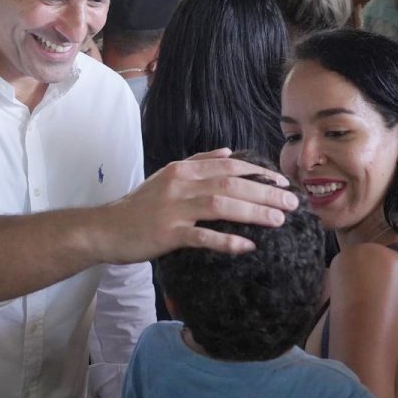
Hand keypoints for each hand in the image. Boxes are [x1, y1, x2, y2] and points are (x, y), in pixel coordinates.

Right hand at [96, 149, 298, 263]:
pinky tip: (247, 245)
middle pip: (230, 184)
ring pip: (221, 206)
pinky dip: (226, 240)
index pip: (228, 166)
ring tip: (278, 220)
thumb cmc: (140, 205)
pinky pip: (202, 237)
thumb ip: (198, 162)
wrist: (105, 228)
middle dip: (265, 192)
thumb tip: (229, 152)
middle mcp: (180, 184)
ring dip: (253, 212)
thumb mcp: (168, 176)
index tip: (281, 181)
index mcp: (183, 170)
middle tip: (291, 202)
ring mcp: (173, 209)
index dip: (258, 172)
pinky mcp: (167, 233)